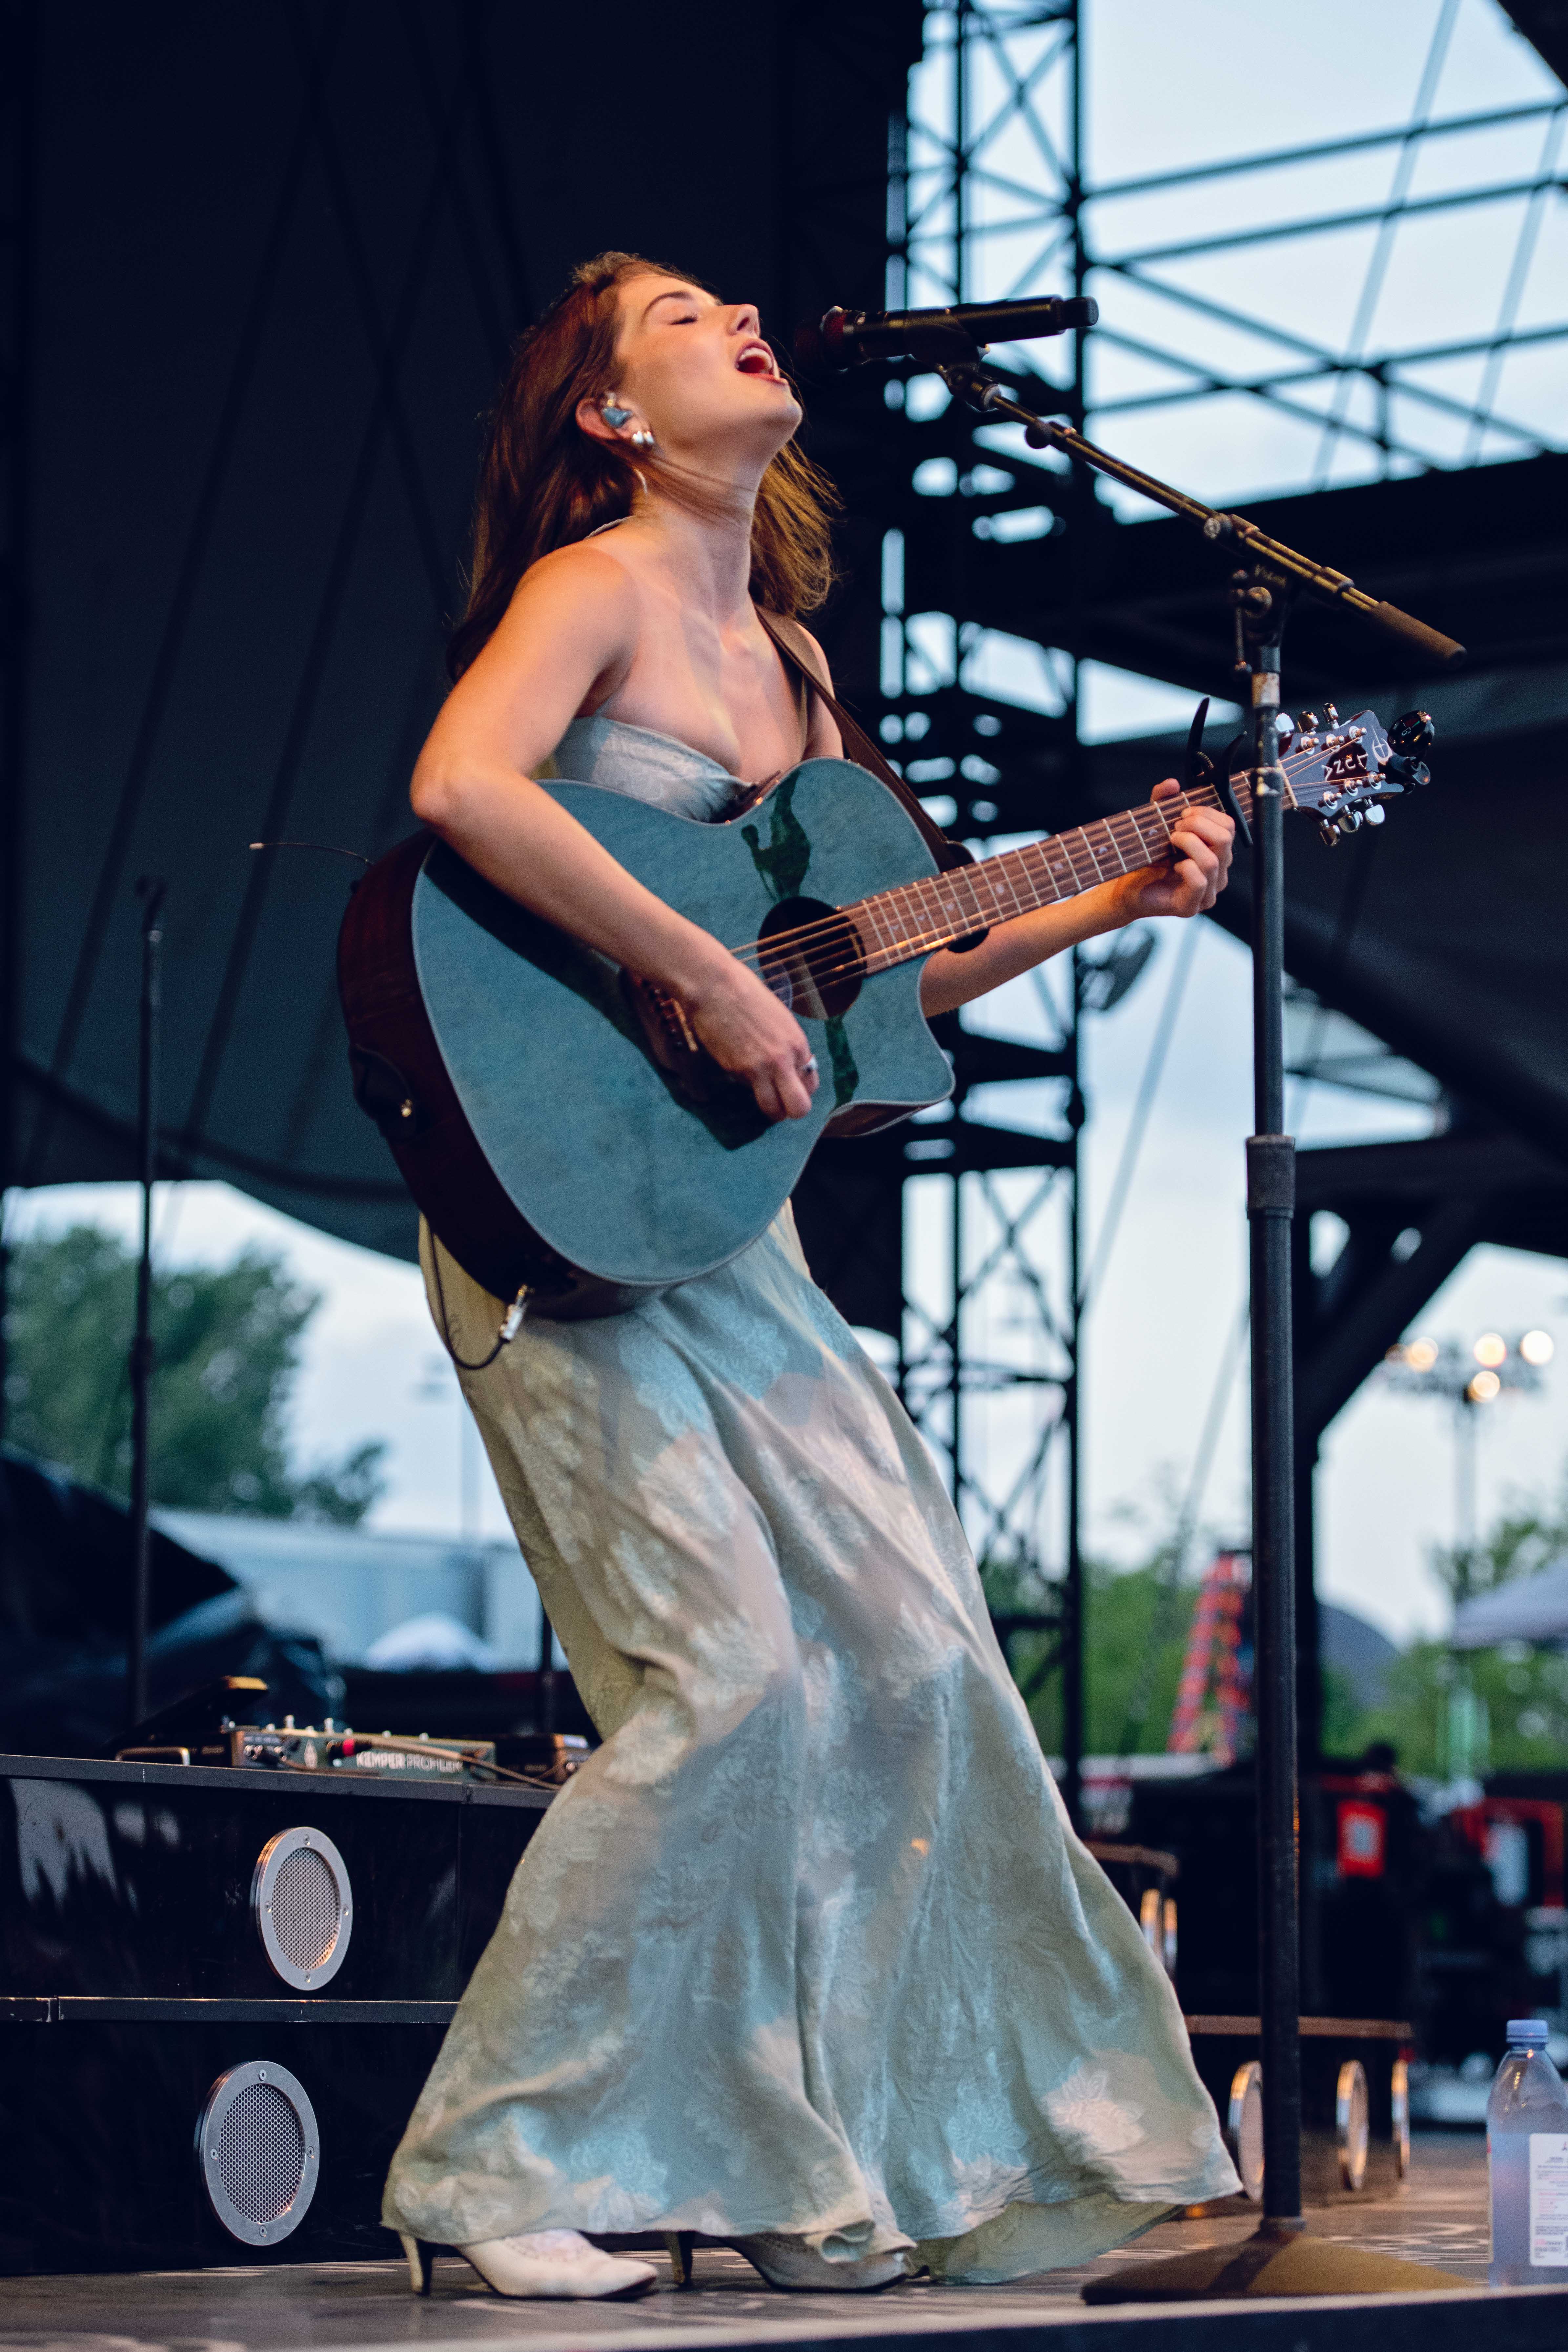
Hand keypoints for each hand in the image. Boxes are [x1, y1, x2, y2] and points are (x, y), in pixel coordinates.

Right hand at [683, 955, 820, 1120]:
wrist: (715, 986)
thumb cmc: (748, 994)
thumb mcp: (781, 1019)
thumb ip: (789, 1046)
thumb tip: (791, 1068)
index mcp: (797, 1044)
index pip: (811, 1084)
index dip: (801, 1088)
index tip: (791, 1084)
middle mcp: (782, 1060)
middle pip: (798, 1108)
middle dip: (792, 1111)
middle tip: (782, 1103)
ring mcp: (757, 1068)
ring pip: (772, 1109)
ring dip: (771, 1109)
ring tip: (764, 1096)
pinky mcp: (734, 1070)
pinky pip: (747, 1090)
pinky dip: (746, 1085)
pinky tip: (739, 1064)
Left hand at [1114, 777, 1233, 920]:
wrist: (1126, 887)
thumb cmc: (1147, 858)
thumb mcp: (1155, 823)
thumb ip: (1163, 801)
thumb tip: (1172, 783)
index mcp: (1217, 852)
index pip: (1228, 826)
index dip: (1207, 813)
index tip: (1182, 813)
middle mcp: (1218, 873)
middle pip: (1225, 839)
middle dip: (1198, 825)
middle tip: (1175, 826)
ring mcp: (1208, 892)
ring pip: (1212, 861)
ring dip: (1188, 843)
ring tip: (1170, 841)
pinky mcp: (1191, 906)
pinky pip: (1199, 882)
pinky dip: (1184, 868)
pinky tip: (1171, 866)